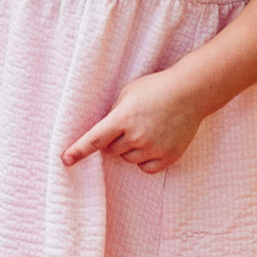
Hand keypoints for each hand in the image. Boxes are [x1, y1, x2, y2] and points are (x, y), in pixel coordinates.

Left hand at [61, 70, 205, 173]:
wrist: (190, 92)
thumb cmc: (156, 89)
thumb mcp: (127, 94)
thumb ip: (113, 114)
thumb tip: (102, 133)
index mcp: (123, 118)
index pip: (95, 139)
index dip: (79, 151)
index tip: (66, 160)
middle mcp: (137, 136)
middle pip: (111, 151)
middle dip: (115, 141)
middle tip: (129, 126)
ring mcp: (154, 147)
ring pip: (128, 159)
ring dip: (130, 150)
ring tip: (145, 131)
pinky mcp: (169, 156)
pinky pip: (146, 168)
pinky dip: (145, 160)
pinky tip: (153, 144)